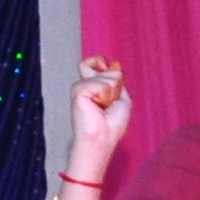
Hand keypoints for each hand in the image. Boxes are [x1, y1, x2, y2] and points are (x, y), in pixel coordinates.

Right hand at [67, 53, 131, 175]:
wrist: (103, 137)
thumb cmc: (111, 124)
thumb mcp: (122, 97)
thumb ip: (117, 80)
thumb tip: (113, 64)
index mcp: (92, 85)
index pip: (97, 61)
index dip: (105, 64)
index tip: (110, 74)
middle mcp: (84, 84)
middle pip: (105, 68)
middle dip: (114, 85)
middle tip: (107, 104)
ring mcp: (80, 87)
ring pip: (107, 77)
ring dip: (111, 93)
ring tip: (103, 107)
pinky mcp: (78, 92)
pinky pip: (101, 85)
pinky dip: (105, 96)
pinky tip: (97, 107)